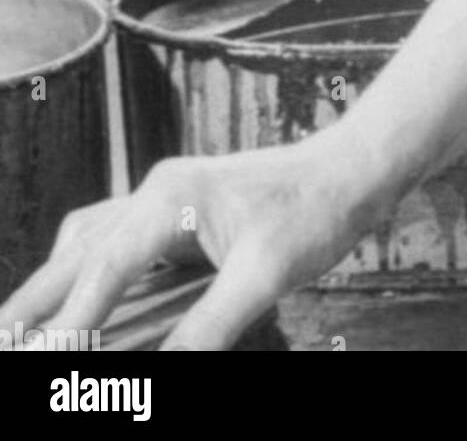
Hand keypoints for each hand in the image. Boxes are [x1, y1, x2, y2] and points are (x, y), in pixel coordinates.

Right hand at [0, 133, 370, 350]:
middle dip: (37, 298)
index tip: (39, 359)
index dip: (68, 321)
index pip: (102, 268)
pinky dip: (92, 268)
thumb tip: (161, 376)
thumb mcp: (263, 279)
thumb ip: (206, 331)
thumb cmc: (314, 214)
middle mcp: (159, 190)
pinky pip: (119, 236)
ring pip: (93, 238)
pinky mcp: (184, 207)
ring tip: (26, 325)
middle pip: (79, 248)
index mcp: (171, 198)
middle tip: (2, 338)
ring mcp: (170, 196)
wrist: (352, 169)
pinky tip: (89, 295)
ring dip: (59, 281)